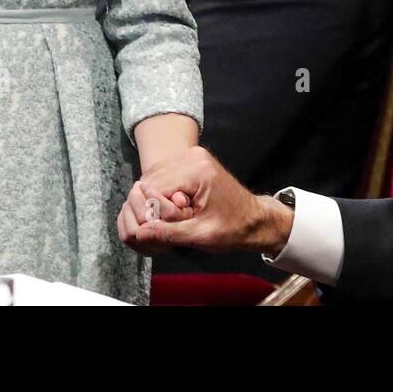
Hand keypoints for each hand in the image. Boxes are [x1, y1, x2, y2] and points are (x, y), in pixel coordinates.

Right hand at [116, 146, 293, 257]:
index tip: (175, 226)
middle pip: (147, 184)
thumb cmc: (232, 228)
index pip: (151, 190)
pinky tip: (178, 207)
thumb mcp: (200, 235)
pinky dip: (162, 196)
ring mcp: (189, 156)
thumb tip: (139, 233)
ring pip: (150, 181)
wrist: (253, 219)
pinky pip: (159, 179)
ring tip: (181, 216)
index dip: (156, 214)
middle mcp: (191, 156)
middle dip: (155, 208)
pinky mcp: (187, 161)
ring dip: (157, 203)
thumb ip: (168, 232)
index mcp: (197, 170)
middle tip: (179, 223)